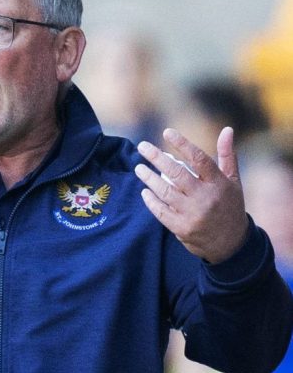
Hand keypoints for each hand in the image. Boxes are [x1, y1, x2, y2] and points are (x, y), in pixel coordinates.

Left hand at [135, 127, 246, 263]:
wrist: (230, 243)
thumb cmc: (229, 205)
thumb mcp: (233, 181)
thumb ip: (227, 155)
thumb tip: (227, 129)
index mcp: (219, 183)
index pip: (199, 159)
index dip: (182, 144)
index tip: (166, 132)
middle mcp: (206, 197)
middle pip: (177, 173)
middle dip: (157, 158)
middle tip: (142, 146)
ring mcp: (192, 214)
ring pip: (165, 191)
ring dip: (149, 178)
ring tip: (138, 168)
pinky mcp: (181, 228)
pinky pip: (161, 211)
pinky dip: (151, 200)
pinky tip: (144, 190)